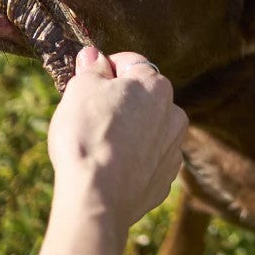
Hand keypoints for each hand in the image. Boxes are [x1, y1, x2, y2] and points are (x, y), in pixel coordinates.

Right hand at [48, 47, 188, 235]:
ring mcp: (172, 150)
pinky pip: (147, 161)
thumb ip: (92, 69)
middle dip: (120, 102)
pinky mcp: (164, 180)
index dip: (106, 68)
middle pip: (143, 98)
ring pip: (148, 131)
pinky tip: (110, 168)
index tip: (88, 79)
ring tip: (100, 144)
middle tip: (90, 114)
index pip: (131, 62)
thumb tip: (94, 57)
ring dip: (130, 131)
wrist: (96, 197)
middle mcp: (173, 115)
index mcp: (156, 85)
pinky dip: (132, 161)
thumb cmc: (87, 135)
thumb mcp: (81, 89)